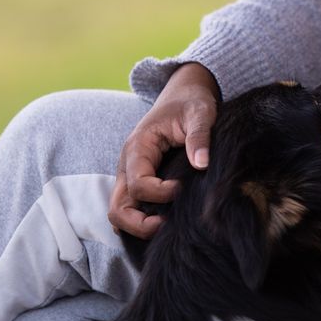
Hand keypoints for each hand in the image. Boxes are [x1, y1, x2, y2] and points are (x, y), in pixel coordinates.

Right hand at [109, 62, 220, 238]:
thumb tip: (202, 164)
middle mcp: (127, 165)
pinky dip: (140, 222)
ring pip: (120, 212)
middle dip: (140, 224)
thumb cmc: (191, 103)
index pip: (138, 184)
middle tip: (168, 225)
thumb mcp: (200, 113)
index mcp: (138, 147)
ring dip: (139, 226)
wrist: (183, 94)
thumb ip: (200, 136)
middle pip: (118, 208)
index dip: (160, 194)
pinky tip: (165, 222)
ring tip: (168, 226)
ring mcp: (129, 176)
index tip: (182, 188)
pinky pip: (130, 209)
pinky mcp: (137, 182)